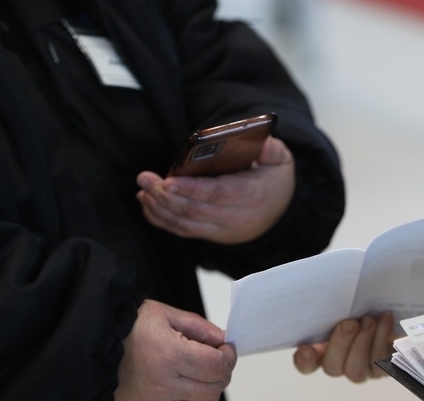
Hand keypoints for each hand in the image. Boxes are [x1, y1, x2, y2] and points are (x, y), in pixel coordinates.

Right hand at [112, 300, 236, 400]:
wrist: (95, 349)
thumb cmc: (131, 328)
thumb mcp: (166, 315)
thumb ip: (200, 328)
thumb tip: (223, 342)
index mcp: (170, 355)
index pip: (217, 366)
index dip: (229, 357)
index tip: (227, 349)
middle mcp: (163, 384)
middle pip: (214, 387)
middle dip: (223, 373)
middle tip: (217, 360)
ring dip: (212, 391)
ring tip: (205, 376)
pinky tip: (186, 387)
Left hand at [136, 136, 294, 243]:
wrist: (281, 211)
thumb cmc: (274, 180)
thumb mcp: (280, 160)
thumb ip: (271, 149)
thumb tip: (260, 142)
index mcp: (253, 196)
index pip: (219, 194)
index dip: (192, 189)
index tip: (168, 181)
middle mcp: (237, 218)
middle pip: (195, 210)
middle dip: (165, 195)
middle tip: (145, 178)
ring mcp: (223, 231)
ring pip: (185, 223)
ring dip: (159, 207)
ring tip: (143, 188)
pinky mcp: (211, 235)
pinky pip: (182, 231)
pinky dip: (161, 219)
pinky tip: (148, 203)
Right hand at [294, 312, 395, 381]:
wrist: (392, 306)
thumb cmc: (364, 302)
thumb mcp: (347, 302)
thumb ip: (333, 307)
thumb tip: (328, 297)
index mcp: (322, 349)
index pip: (307, 364)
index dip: (304, 360)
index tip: (306, 349)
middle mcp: (340, 363)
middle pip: (332, 367)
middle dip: (340, 343)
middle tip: (349, 323)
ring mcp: (362, 369)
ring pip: (355, 370)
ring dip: (362, 342)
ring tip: (368, 320)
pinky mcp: (384, 368)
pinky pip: (380, 362)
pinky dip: (382, 338)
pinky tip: (384, 318)